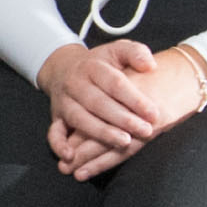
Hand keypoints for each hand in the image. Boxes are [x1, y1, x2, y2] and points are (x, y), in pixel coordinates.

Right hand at [41, 38, 206, 180]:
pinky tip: (72, 156)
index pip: (115, 83)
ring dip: (101, 133)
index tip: (153, 113)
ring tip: (123, 142)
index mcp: (92, 66)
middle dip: (122, 119)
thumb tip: (150, 65)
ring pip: (80, 119)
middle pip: (98, 103)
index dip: (134, 99)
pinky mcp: (56, 118)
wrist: (64, 67)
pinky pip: (53, 133)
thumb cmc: (100, 63)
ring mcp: (64, 102)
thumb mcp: (118, 50)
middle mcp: (75, 84)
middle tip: (145, 130)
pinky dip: (59, 145)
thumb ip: (136, 53)